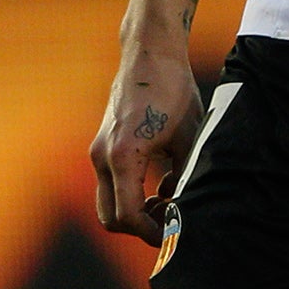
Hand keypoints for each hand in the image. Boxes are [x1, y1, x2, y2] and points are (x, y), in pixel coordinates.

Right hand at [90, 46, 203, 244]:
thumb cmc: (173, 90)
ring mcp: (98, 151)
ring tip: (169, 199)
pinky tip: (162, 181)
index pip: (128, 215)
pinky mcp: (102, 145)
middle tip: (171, 219)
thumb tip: (185, 207)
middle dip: (139, 226)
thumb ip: (185, 174)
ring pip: (107, 202)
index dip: (151, 232)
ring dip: (134, 210)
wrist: (150, 54)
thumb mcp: (190, 135)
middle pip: (109, 217)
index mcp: (123, 157)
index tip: (174, 234)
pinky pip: (110, 183)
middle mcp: (102, 157)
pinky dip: (130, 192)